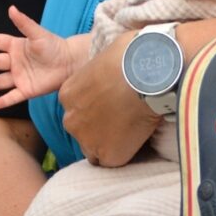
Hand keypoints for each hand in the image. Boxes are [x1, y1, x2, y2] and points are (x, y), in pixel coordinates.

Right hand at [0, 6, 82, 108]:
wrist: (70, 63)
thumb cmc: (55, 46)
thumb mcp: (38, 34)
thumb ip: (24, 23)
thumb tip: (11, 8)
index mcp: (17, 47)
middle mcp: (15, 62)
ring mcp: (19, 77)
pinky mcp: (27, 90)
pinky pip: (12, 96)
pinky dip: (3, 101)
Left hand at [58, 29, 159, 166]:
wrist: (147, 74)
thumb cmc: (131, 56)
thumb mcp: (106, 57)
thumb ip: (102, 72)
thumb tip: (115, 67)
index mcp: (68, 94)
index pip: (77, 109)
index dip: (96, 108)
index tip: (112, 103)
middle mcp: (72, 120)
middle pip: (82, 131)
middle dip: (99, 127)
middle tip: (123, 117)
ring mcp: (88, 140)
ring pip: (96, 149)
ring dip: (110, 142)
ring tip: (133, 129)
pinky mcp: (108, 155)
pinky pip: (115, 160)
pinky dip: (125, 152)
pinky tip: (139, 137)